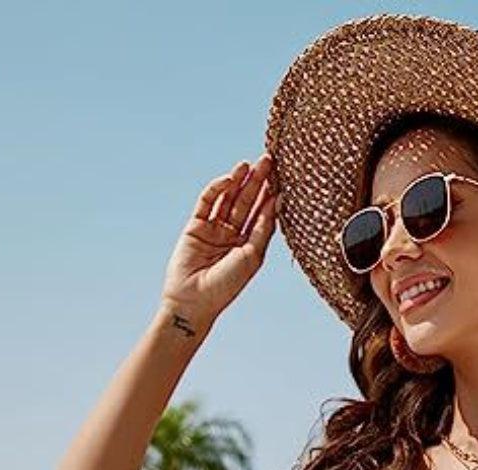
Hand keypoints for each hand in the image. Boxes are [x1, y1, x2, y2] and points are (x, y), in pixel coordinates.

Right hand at [159, 153, 277, 325]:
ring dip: (239, 181)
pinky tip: (229, 179)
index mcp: (250, 244)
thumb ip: (264, 227)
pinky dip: (217, 189)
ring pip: (228, 199)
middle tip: (268, 161)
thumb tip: (279, 200)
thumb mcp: (252, 256)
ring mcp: (214, 229)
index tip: (283, 177)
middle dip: (258, 182)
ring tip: (249, 164)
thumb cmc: (226, 286)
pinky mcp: (196, 225)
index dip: (271, 195)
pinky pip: (207, 202)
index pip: (263, 214)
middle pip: (248, 202)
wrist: (194, 301)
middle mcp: (233, 235)